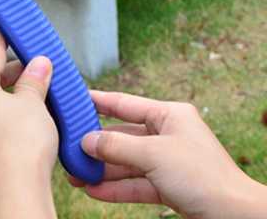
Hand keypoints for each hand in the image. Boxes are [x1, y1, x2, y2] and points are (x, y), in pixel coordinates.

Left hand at [0, 27, 57, 218]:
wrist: (16, 193)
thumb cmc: (23, 144)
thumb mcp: (33, 103)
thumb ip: (34, 79)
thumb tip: (39, 63)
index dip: (1, 37)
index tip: (4, 24)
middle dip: (14, 71)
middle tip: (37, 63)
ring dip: (12, 94)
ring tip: (38, 91)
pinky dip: (8, 114)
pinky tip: (28, 117)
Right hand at [71, 90, 266, 218]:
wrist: (236, 218)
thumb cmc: (202, 176)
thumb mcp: (152, 154)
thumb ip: (116, 146)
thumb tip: (86, 141)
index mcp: (169, 115)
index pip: (124, 103)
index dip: (97, 101)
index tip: (73, 99)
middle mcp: (168, 135)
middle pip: (123, 136)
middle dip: (96, 146)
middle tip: (68, 148)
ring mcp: (169, 162)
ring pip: (128, 162)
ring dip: (103, 170)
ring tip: (76, 176)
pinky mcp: (171, 187)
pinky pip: (137, 183)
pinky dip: (117, 188)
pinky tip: (95, 191)